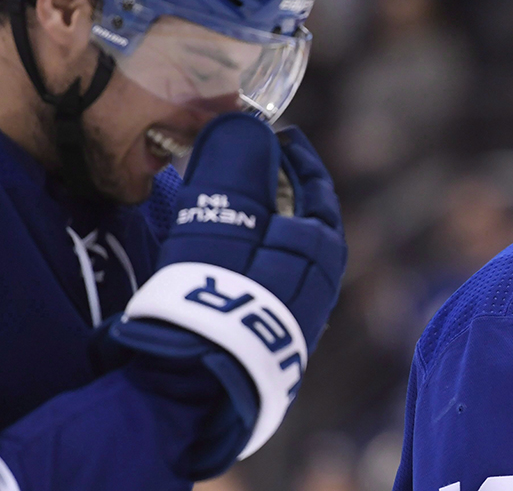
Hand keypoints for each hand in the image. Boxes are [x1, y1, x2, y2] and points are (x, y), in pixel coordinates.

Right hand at [111, 112, 346, 463]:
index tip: (279, 137)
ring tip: (235, 213)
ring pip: (292, 264)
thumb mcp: (217, 217)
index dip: (296, 161)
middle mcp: (319, 288)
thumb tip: (245, 124)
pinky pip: (274, 294)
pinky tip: (228, 267)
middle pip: (308, 228)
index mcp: (319, 250)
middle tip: (254, 171)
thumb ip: (233, 166)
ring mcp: (297, 324)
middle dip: (283, 195)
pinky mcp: (272, 351)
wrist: (193, 389)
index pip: (316, 191)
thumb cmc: (207, 294)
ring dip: (268, 233)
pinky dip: (257, 268)